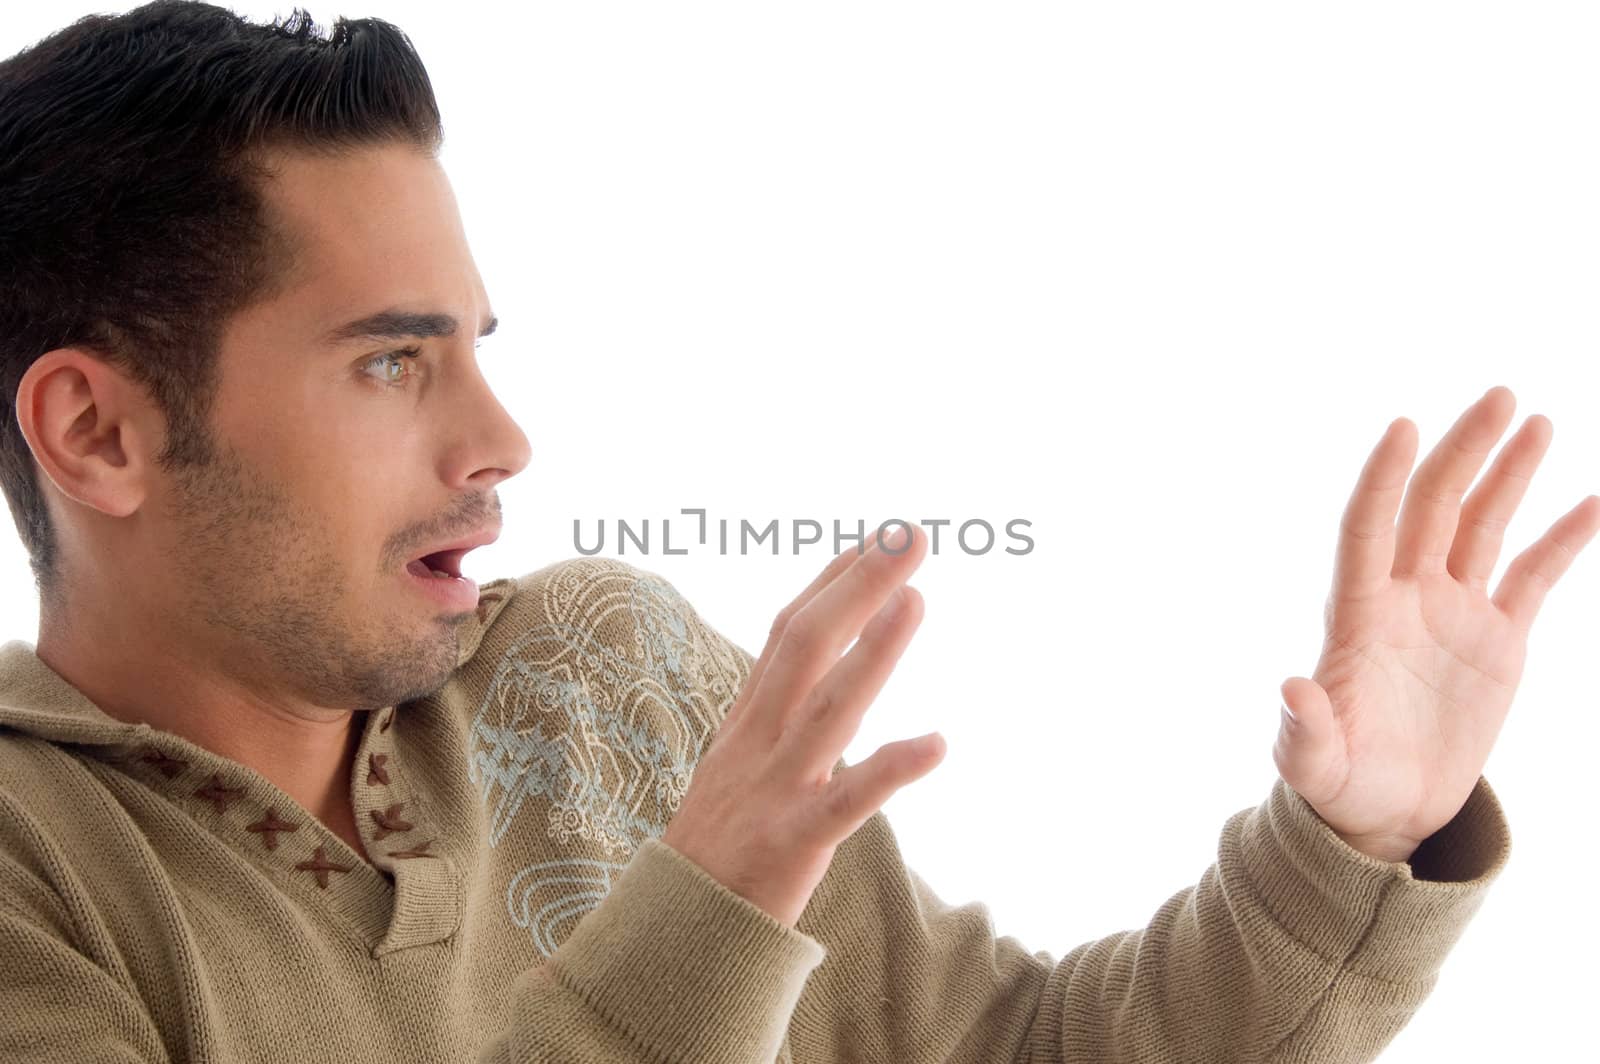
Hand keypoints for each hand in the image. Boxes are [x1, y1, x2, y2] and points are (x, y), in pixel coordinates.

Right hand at [662, 524, 944, 927]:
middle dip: (858, 585)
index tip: (870, 541)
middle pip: (806, 646)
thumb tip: (812, 676)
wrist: (674, 930)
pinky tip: (937, 743)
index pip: (787, 634)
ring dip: (874, 652)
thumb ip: (772, 718)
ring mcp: (776, 787)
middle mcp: (759, 741)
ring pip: (828, 708)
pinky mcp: (795, 840)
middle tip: (909, 534)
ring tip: (916, 599)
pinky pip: (847, 801)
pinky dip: (890, 769)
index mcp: (747, 721)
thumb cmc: (717, 845)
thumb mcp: (736, 765)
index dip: (830, 584)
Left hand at [1272, 386, 1599, 862]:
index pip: (1365, 530)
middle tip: (1497, 396)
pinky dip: (1563, 538)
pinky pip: (1533, 576)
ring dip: (1507, 474)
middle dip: (1462, 452)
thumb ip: (1304, 732)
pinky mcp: (1495, 639)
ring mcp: (1451, 612)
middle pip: (1432, 508)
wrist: (1386, 812)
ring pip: (1481, 526)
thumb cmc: (1340, 785)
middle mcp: (1403, 599)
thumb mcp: (1314, 765)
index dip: (1381, 481)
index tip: (1402, 425)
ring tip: (1535, 420)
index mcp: (1355, 617)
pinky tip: (1594, 500)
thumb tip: (1291, 689)